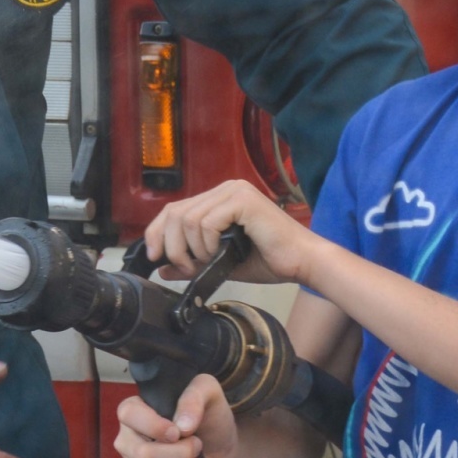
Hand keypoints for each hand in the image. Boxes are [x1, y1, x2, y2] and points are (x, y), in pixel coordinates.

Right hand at [114, 373, 235, 457]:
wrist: (223, 449)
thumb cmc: (210, 417)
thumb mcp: (208, 393)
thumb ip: (195, 396)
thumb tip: (182, 425)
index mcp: (135, 410)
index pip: (128, 415)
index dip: (154, 426)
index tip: (178, 431)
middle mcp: (129, 440)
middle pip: (143, 455)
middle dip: (179, 454)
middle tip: (198, 446)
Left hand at [143, 179, 319, 286]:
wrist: (302, 262)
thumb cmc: (270, 260)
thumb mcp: (221, 263)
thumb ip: (193, 262)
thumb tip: (163, 269)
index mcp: (219, 198)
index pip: (175, 209)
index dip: (157, 232)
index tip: (154, 257)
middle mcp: (225, 189)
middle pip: (175, 211)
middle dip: (171, 244)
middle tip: (183, 267)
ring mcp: (234, 191)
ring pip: (188, 218)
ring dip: (191, 249)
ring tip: (207, 263)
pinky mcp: (243, 200)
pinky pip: (206, 222)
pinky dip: (207, 244)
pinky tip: (220, 253)